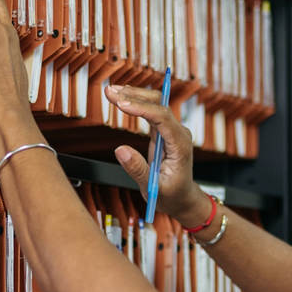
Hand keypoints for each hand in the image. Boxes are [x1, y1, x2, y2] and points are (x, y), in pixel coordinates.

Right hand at [107, 85, 209, 220]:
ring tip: (110, 92)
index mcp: (180, 145)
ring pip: (155, 104)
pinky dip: (135, 103)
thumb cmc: (171, 196)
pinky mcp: (163, 131)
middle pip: (159, 105)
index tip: (121, 104)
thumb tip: (120, 150)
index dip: (142, 108)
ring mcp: (172, 130)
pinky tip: (121, 98)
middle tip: (110, 92)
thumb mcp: (153, 187)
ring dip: (133, 96)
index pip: (162, 118)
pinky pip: (150, 111)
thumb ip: (137, 169)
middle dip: (134, 96)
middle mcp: (178, 133)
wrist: (181, 199)